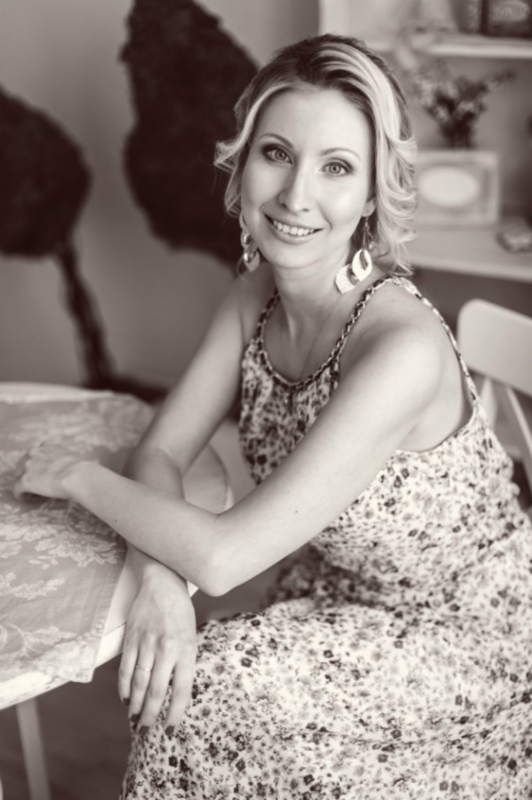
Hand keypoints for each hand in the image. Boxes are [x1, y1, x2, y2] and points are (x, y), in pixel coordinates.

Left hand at [12, 441, 123, 499]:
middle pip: (21, 464)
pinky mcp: (24, 481)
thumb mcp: (77, 459)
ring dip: (24, 485)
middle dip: (26, 474)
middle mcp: (34, 453)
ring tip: (32, 494)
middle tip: (35, 485)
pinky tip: (29, 499)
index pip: (34, 453)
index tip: (42, 473)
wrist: (79, 477)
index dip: (36, 464)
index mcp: (47, 446)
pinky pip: (17, 490)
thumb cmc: (83, 470)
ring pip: (17, 477)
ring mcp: (28, 466)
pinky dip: (22, 495)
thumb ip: (72, 460)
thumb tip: (88, 468)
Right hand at [118, 564, 196, 734]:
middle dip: (150, 716)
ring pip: (138, 684)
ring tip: (135, 719)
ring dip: (135, 706)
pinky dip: (123, 688)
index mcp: (186, 650)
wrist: (162, 583)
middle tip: (146, 731)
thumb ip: (183, 663)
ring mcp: (147, 644)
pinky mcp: (131, 638)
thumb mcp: (190, 637)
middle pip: (156, 692)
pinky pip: (125, 669)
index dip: (175, 714)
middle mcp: (166, 649)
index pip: (181, 690)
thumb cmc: (180, 613)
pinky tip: (125, 699)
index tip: (170, 729)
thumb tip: (174, 693)